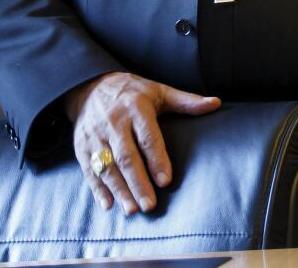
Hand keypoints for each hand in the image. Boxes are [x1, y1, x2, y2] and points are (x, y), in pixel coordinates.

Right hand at [64, 71, 219, 214]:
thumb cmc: (133, 92)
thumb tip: (215, 104)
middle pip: (126, 156)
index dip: (157, 159)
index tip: (166, 181)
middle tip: (150, 205)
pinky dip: (97, 189)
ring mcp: (95, 136)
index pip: (148, 137)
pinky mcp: (81, 147)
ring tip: (132, 210)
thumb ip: (186, 101)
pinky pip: (89, 170)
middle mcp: (113, 123)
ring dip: (119, 189)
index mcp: (136, 108)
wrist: (91, 87)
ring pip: (106, 166)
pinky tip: (108, 205)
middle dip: (138, 182)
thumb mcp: (159, 91)